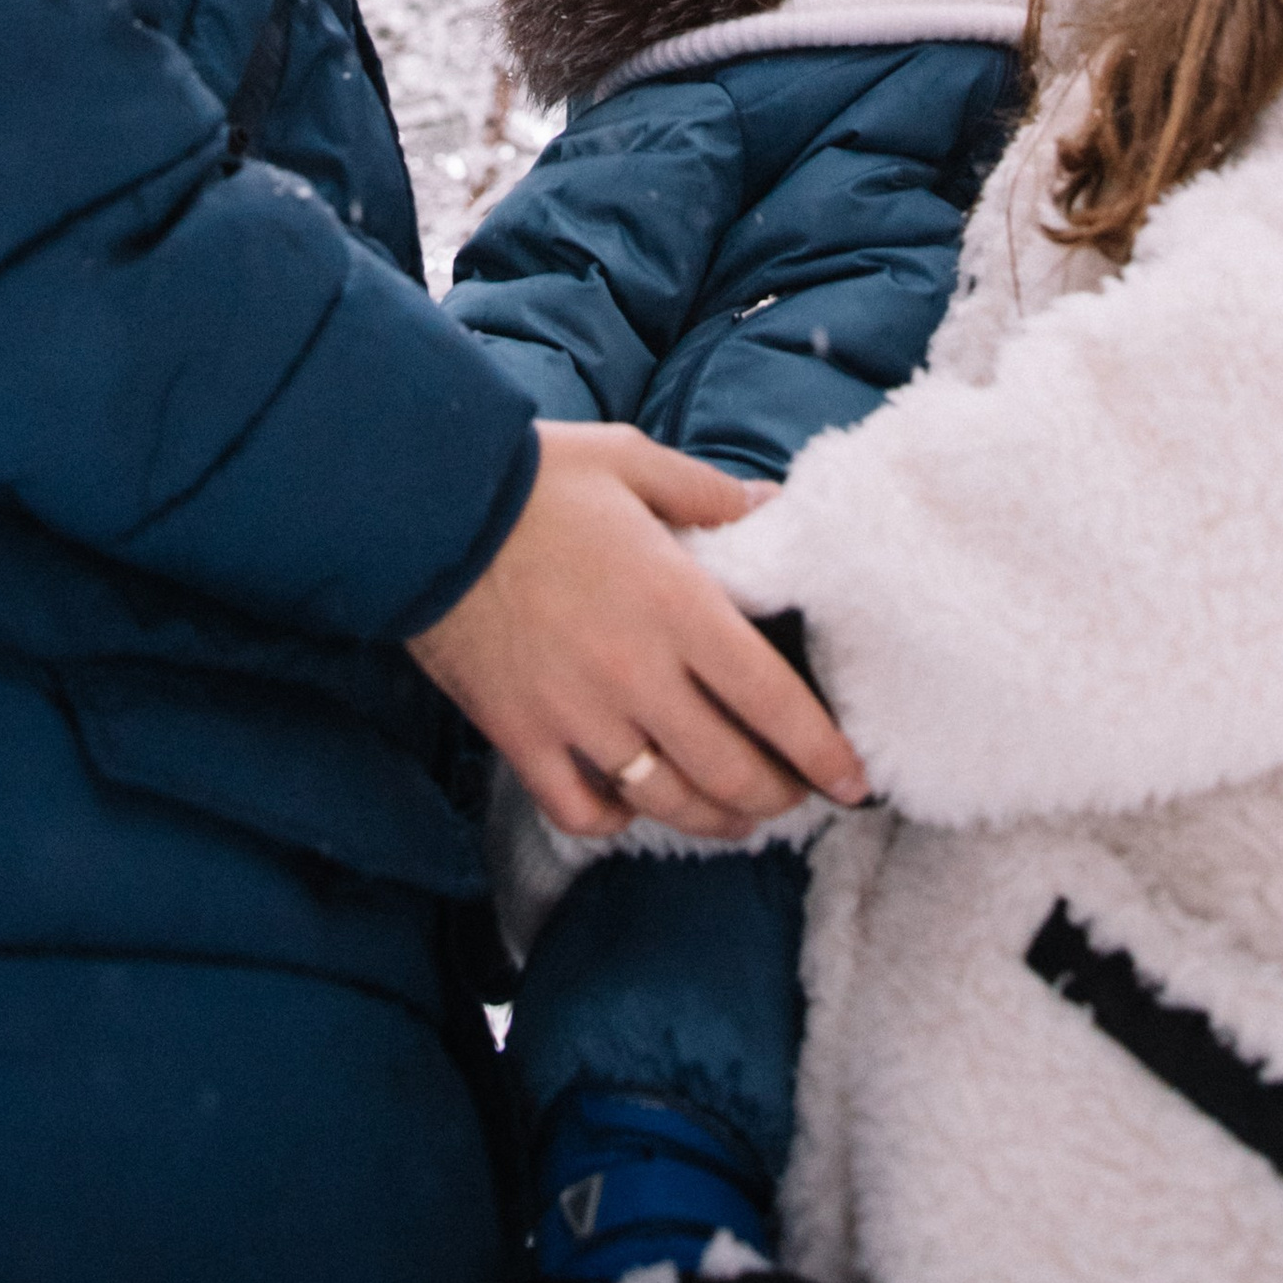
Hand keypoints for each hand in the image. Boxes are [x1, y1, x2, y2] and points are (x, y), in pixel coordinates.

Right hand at [407, 421, 868, 837]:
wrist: (425, 505)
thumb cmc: (538, 475)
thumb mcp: (634, 462)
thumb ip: (712, 496)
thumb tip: (777, 508)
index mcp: (676, 605)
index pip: (772, 701)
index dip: (824, 753)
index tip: (856, 782)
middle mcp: (636, 674)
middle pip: (731, 770)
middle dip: (780, 795)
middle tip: (800, 795)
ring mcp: (577, 715)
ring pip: (667, 803)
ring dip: (715, 820)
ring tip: (738, 817)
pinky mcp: (522, 737)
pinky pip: (582, 810)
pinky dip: (616, 821)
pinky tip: (634, 805)